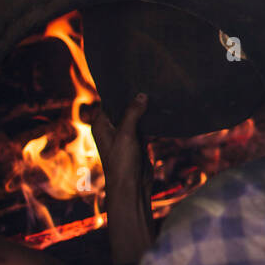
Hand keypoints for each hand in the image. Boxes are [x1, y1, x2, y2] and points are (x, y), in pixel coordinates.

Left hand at [90, 93, 153, 264]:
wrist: (132, 187)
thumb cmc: (122, 162)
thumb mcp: (126, 134)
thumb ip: (132, 114)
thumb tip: (141, 95)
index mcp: (101, 125)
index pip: (110, 102)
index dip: (120, 91)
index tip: (133, 77)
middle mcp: (112, 129)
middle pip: (124, 108)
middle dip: (135, 98)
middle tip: (149, 82)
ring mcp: (126, 136)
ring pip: (136, 117)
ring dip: (145, 109)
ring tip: (158, 93)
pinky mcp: (138, 143)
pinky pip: (146, 127)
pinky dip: (152, 120)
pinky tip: (162, 111)